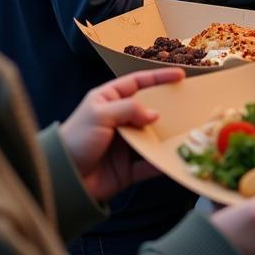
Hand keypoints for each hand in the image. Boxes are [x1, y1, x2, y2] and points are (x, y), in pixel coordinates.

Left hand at [59, 68, 183, 202]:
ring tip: (188, 132)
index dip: (159, 77)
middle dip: (169, 108)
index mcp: (109, 100)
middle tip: (190, 105)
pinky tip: (175, 158)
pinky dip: (162, 162)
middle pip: (149, 110)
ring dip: (168, 136)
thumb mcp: (100, 115)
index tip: (180, 75)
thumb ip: (129, 109)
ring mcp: (125, 144)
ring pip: (153, 137)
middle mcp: (119, 120)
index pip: (137, 83)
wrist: (64, 179)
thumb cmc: (77, 138)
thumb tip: (156, 114)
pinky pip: (150, 163)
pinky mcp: (128, 168)